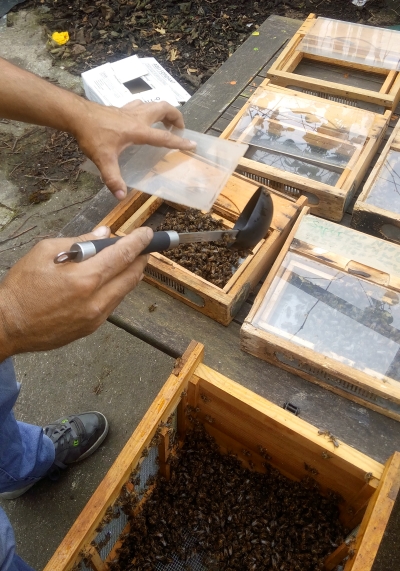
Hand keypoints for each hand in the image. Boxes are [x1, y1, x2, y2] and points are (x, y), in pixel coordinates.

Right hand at [0, 225, 152, 360]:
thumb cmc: (22, 287)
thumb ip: (79, 241)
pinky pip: (113, 303)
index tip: (148, 234)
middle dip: (140, 257)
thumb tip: (103, 233)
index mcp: (85, 278)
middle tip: (143, 246)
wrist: (9, 325)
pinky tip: (110, 279)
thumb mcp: (45, 252)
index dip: (139, 242)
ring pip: (125, 290)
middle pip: (132, 275)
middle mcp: (96, 300)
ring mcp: (96, 317)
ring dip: (130, 273)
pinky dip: (116, 288)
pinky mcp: (92, 327)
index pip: (123, 255)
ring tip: (127, 260)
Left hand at [72, 99, 195, 199]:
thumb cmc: (92, 135)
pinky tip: (141, 117)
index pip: (163, 137)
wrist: (76, 115)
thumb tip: (120, 196)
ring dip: (163, 111)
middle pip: (164, 108)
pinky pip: (140, 104)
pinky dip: (146, 109)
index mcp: (138, 130)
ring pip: (153, 103)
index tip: (192, 144)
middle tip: (179, 128)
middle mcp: (137, 117)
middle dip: (176, 116)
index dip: (179, 142)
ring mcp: (129, 110)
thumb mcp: (103, 160)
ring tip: (165, 122)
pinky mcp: (121, 108)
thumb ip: (113, 178)